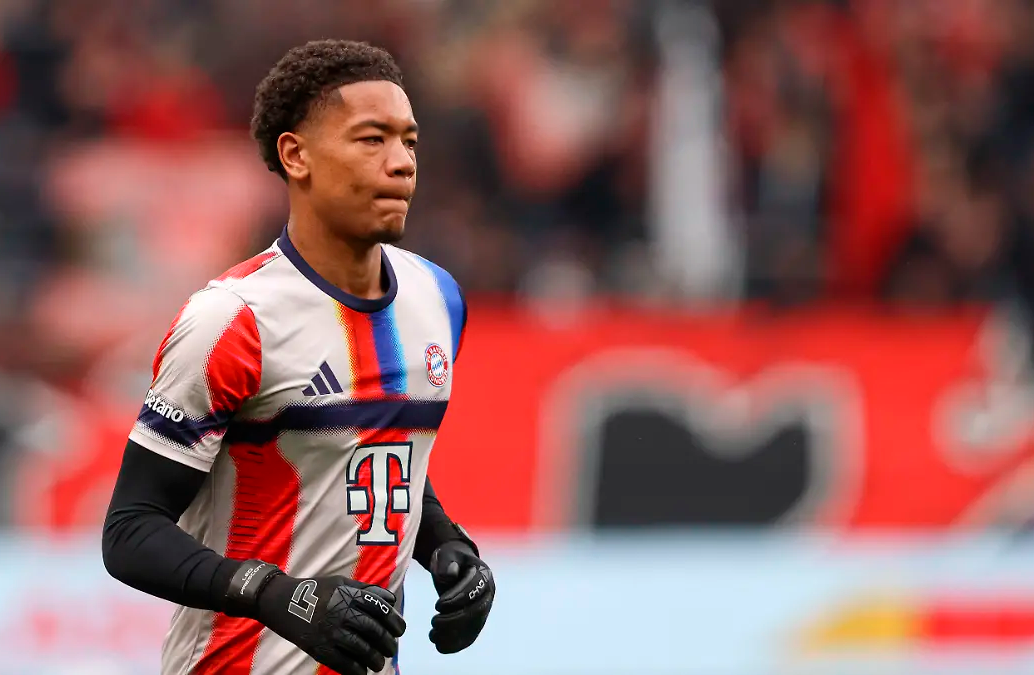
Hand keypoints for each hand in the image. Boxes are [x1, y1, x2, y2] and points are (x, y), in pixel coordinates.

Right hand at [256, 574, 405, 674]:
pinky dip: (357, 670)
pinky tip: (363, 671)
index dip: (394, 621)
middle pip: (374, 631)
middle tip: (392, 649)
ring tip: (379, 663)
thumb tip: (391, 600)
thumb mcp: (340, 582)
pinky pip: (344, 663)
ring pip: (362, 649)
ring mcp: (330, 631)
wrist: (281, 601)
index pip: (380, 609)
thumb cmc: (315, 590)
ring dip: (376, 659)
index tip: (399, 630)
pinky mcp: (319, 648)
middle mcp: (342, 612)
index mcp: (349, 594)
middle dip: (388, 643)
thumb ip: (365, 590)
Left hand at [428, 541, 494, 652]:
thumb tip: (449, 575)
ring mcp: (484, 608)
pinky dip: (455, 644)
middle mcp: (488, 593)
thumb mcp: (445, 555)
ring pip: (473, 627)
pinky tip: (439, 646)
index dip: (457, 599)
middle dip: (454, 620)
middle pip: (476, 611)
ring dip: (453, 636)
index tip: (437, 605)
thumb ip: (446, 563)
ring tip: (432, 636)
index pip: (474, 589)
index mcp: (483, 574)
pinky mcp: (476, 621)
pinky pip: (470, 636)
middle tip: (433, 622)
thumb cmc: (448, 559)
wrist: (454, 566)